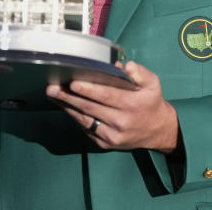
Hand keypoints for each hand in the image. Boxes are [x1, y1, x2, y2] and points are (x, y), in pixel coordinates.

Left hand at [46, 61, 178, 152]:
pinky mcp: (105, 144)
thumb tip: (126, 66)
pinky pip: (86, 129)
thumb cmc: (151, 102)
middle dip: (69, 97)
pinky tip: (65, 106)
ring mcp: (111, 136)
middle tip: (52, 87)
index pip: (106, 96)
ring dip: (67, 107)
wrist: (158, 131)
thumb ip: (141, 73)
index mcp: (132, 105)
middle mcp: (121, 122)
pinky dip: (74, 117)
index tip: (72, 83)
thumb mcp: (153, 84)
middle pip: (90, 108)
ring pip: (84, 120)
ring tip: (52, 95)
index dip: (88, 90)